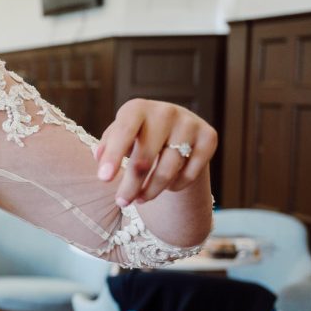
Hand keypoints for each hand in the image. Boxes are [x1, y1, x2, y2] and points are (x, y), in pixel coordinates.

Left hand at [94, 99, 217, 207]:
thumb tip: (101, 158)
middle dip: (131, 185)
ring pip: (168, 170)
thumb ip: (106, 146)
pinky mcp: (209, 137)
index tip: (104, 179)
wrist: (173, 127)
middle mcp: (165, 112)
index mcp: (137, 108)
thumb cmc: (137, 134)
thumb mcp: (118, 136)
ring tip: (139, 199)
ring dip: (152, 190)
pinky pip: (190, 173)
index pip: (124, 132)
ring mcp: (189, 123)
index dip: (113, 156)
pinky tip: (167, 186)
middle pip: (145, 158)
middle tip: (122, 202)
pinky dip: (176, 185)